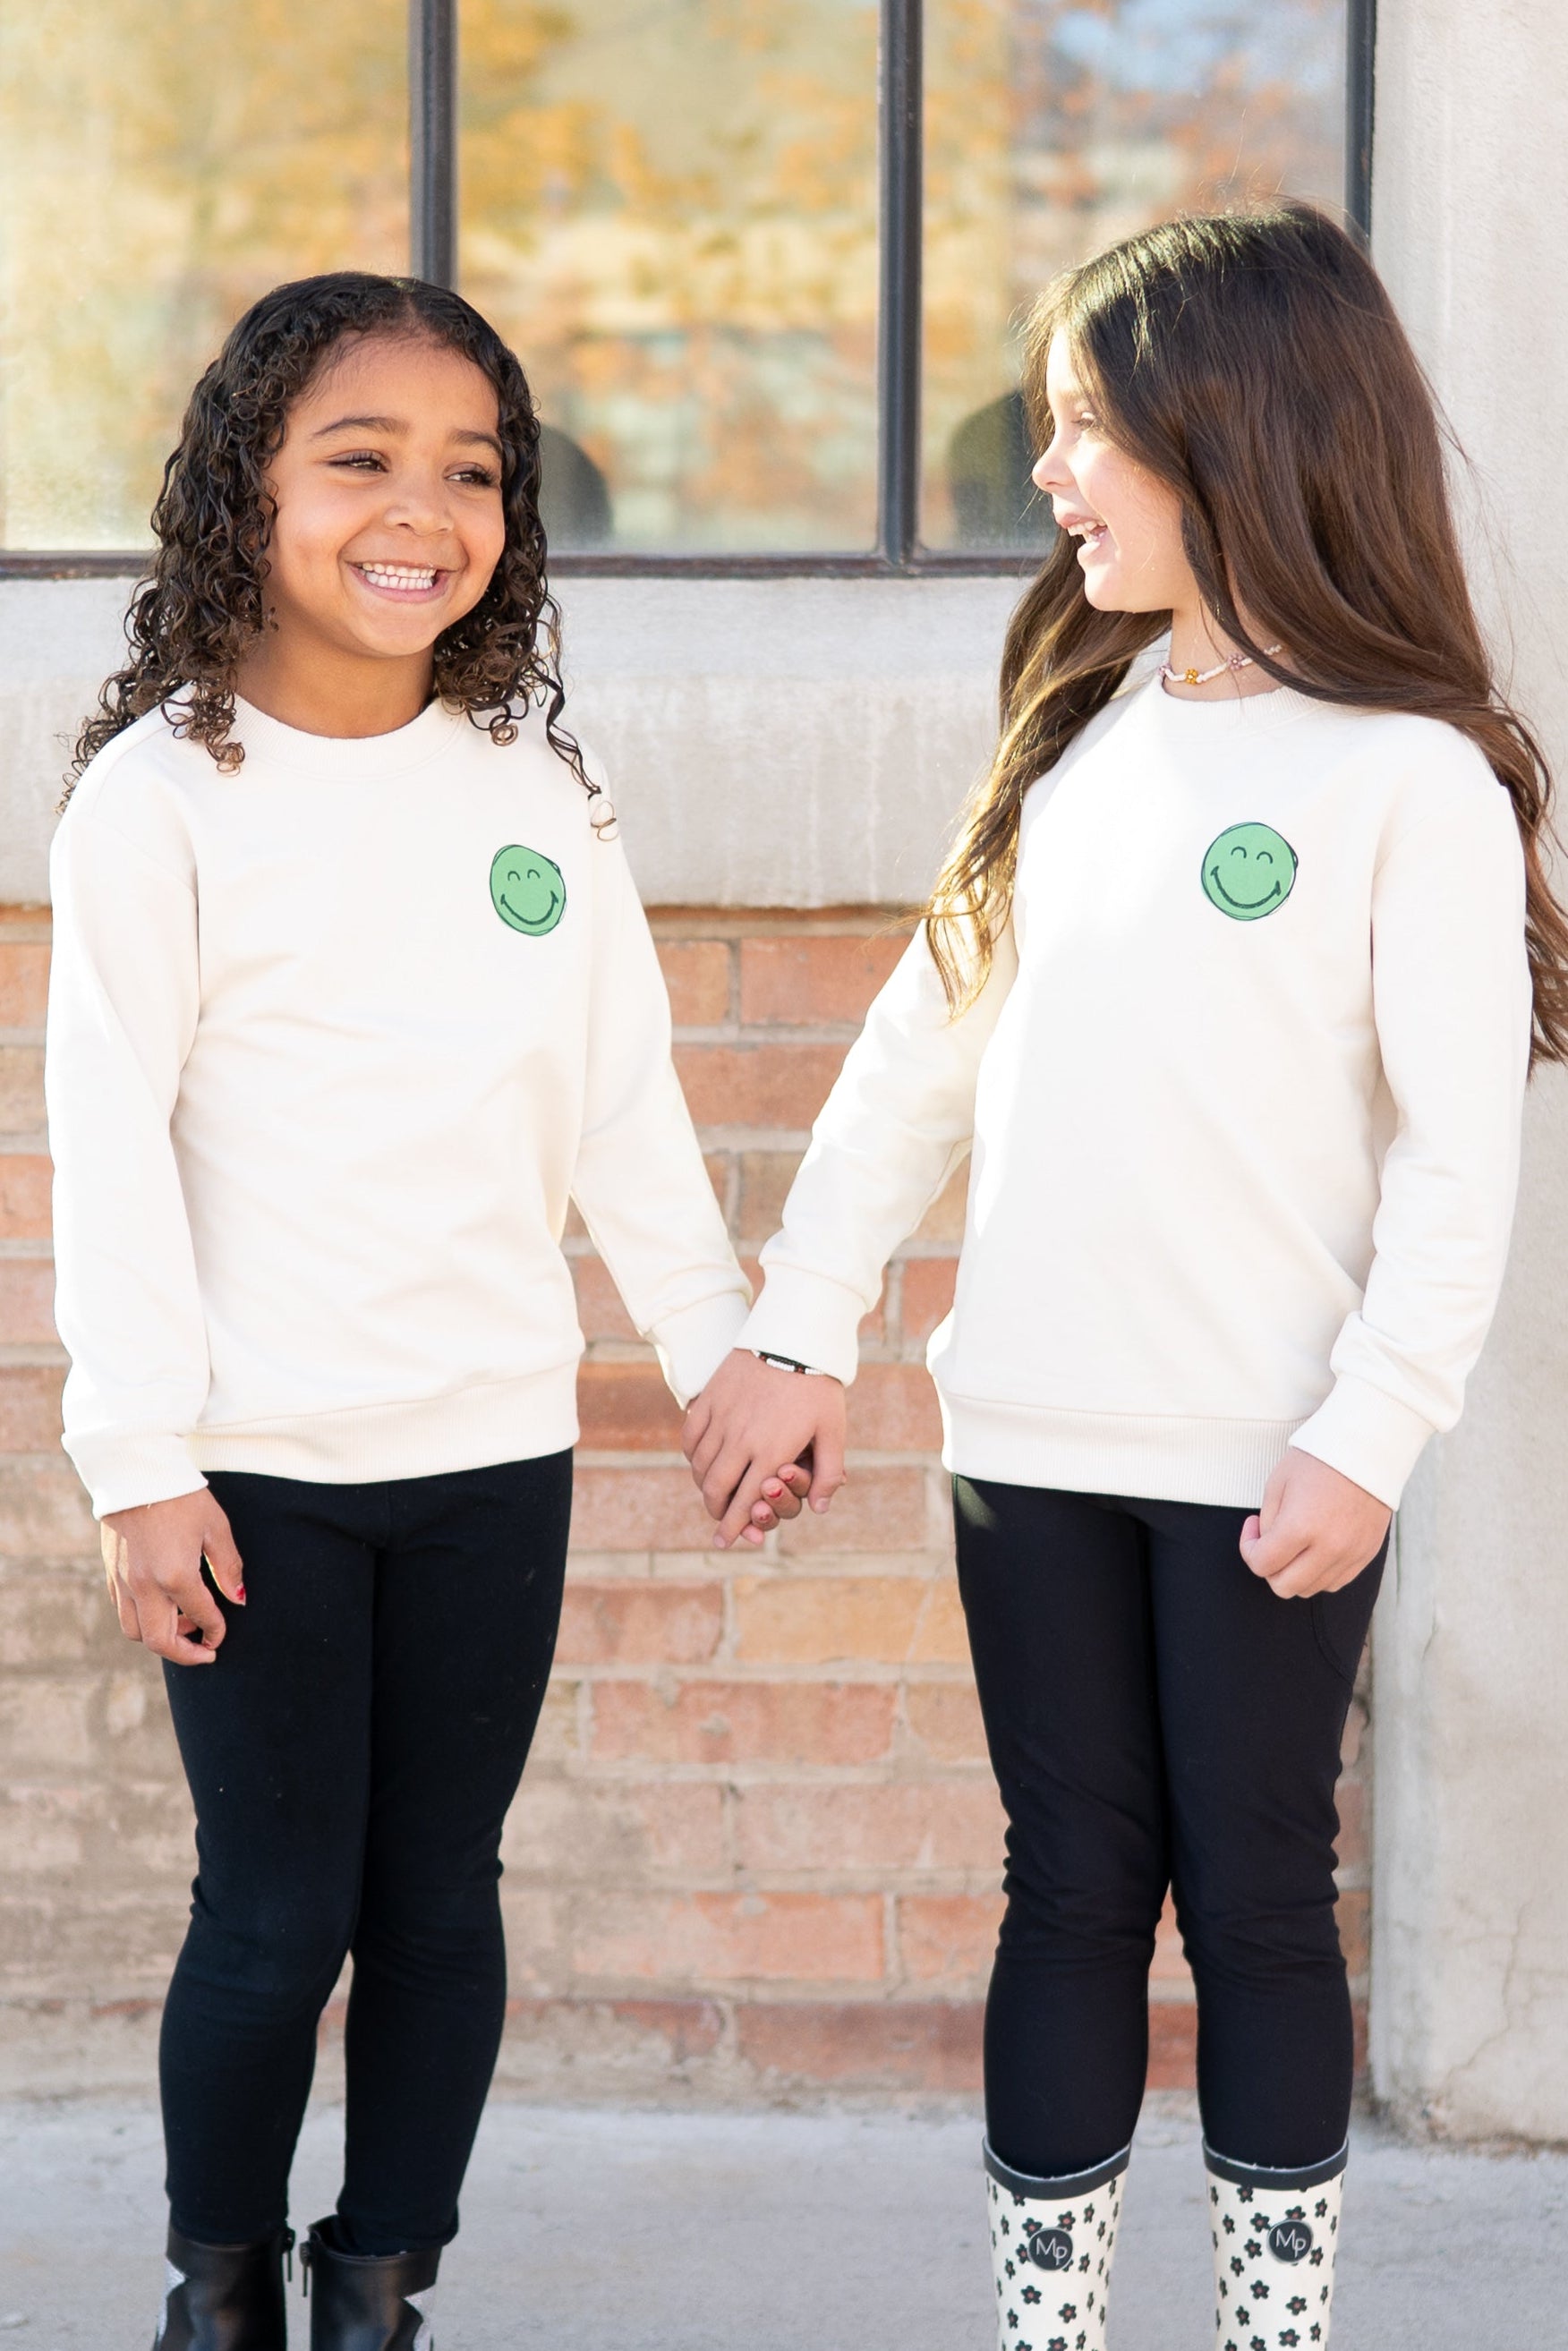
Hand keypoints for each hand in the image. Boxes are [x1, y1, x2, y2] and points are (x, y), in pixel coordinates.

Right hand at [100, 1489, 244, 1665]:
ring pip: (135, 1632)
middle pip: (159, 1641)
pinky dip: (142, 1619)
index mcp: (176, 1575)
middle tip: (205, 1651)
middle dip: (185, 1654)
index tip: (222, 1635)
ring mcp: (123, 1581)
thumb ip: (228, 1567)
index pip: (201, 1617)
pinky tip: (162, 1605)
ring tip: (184, 1623)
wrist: (136, 1472)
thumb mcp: (215, 1528)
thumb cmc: (182, 1497)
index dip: (216, 1632)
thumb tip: (238, 1599)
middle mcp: (145, 1585)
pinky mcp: (110, 1573)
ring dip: (161, 1637)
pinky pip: (123, 1611)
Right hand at [683, 1351, 846, 1549]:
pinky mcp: (710, 1398)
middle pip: (715, 1488)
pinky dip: (692, 1456)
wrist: (793, 1336)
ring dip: (704, 1486)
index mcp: (771, 1451)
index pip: (745, 1500)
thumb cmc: (818, 1386)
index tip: (724, 1541)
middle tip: (719, 1520)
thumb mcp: (833, 1430)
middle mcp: (740, 1438)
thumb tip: (820, 1508)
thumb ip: (827, 1472)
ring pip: (700, 1465)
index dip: (733, 1525)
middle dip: (715, 1511)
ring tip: (712, 1494)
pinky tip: (700, 1461)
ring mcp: (721, 1417)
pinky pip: (691, 1437)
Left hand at [1239, 1448, 1390, 1598]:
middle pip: (1285, 1587)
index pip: (1262, 1565)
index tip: (1252, 1527)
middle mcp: (1328, 1547)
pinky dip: (1319, 1573)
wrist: (1367, 1449)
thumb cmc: (1319, 1460)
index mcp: (1301, 1527)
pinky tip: (1315, 1548)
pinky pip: (1335, 1581)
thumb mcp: (1279, 1483)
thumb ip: (1268, 1522)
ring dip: (1295, 1573)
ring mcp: (1351, 1554)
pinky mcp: (1366, 1554)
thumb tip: (1266, 1546)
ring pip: (1311, 1588)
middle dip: (1269, 1568)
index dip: (1248, 1548)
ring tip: (1295, 1543)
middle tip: (1270, 1542)